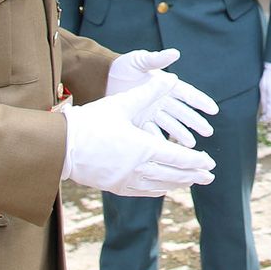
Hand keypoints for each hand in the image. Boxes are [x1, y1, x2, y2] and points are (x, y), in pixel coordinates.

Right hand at [61, 74, 216, 195]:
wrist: (61, 146)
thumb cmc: (92, 121)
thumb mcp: (122, 103)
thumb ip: (149, 92)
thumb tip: (172, 78)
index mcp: (143, 148)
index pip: (178, 158)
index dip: (196, 162)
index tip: (210, 163)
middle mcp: (138, 169)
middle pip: (173, 175)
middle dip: (193, 175)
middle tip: (210, 176)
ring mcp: (126, 180)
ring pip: (160, 185)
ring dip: (178, 183)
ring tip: (192, 182)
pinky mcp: (115, 187)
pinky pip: (143, 191)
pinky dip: (158, 189)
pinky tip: (164, 187)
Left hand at [107, 48, 218, 147]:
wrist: (100, 79)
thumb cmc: (123, 67)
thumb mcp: (139, 61)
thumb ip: (156, 60)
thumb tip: (175, 53)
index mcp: (164, 84)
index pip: (187, 94)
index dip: (200, 101)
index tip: (213, 110)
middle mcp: (160, 100)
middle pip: (182, 113)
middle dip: (196, 122)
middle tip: (208, 132)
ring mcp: (150, 112)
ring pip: (170, 125)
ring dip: (181, 134)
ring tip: (191, 145)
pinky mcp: (138, 121)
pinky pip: (151, 132)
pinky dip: (158, 140)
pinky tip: (165, 150)